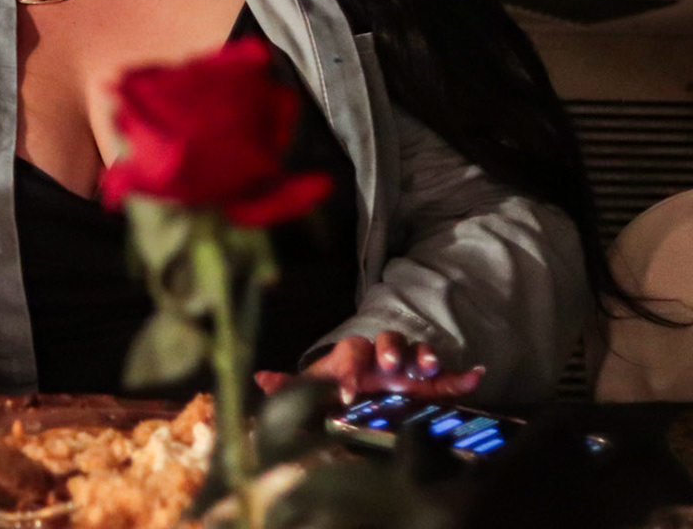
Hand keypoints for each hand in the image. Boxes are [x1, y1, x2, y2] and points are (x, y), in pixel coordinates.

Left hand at [256, 332, 483, 403]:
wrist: (365, 389)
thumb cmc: (339, 387)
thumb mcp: (314, 390)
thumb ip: (291, 386)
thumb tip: (258, 378)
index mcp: (352, 356)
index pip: (350, 352)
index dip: (347, 370)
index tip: (345, 394)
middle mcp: (382, 354)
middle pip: (388, 339)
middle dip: (391, 349)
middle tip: (391, 367)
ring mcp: (408, 365)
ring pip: (419, 350)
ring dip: (425, 355)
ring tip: (431, 368)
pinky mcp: (432, 382)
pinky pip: (450, 375)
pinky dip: (463, 375)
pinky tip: (476, 376)